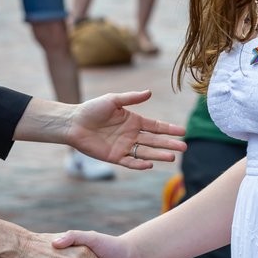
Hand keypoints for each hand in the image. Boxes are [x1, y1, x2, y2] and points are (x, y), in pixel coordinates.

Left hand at [66, 90, 184, 169]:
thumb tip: (149, 92)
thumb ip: (131, 98)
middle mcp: (131, 135)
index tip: (183, 131)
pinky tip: (150, 164)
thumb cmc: (91, 109)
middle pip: (154, 141)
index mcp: (133, 121)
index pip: (156, 127)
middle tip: (184, 147)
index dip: (169, 129)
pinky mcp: (114, 157)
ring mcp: (124, 147)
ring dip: (158, 155)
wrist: (73, 123)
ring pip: (145, 153)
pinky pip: (130, 162)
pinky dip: (139, 164)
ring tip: (172, 157)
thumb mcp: (113, 100)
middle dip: (169, 144)